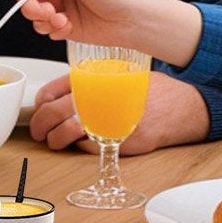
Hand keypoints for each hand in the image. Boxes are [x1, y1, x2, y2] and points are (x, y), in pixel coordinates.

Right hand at [16, 0, 201, 66]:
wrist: (134, 22)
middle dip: (33, 7)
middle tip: (46, 12)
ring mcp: (62, 7)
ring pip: (35, 15)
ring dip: (44, 21)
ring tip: (61, 21)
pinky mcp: (65, 25)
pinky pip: (46, 29)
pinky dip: (52, 31)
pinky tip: (67, 28)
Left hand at [28, 71, 211, 152]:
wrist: (183, 105)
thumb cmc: (150, 91)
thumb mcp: (116, 75)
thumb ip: (89, 82)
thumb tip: (58, 96)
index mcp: (95, 79)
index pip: (52, 91)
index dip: (39, 106)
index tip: (38, 112)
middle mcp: (100, 97)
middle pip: (55, 113)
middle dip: (40, 126)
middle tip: (39, 132)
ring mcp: (110, 120)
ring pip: (68, 132)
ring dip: (56, 140)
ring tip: (54, 141)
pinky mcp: (122, 141)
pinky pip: (90, 147)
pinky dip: (79, 146)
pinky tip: (79, 143)